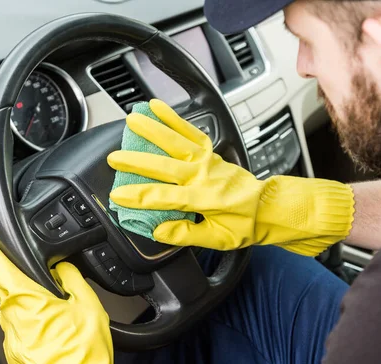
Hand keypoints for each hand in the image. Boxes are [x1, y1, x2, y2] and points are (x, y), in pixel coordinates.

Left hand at [0, 222, 132, 363]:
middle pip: (7, 284)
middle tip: (49, 282)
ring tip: (62, 315)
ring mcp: (10, 335)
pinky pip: (21, 326)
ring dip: (33, 302)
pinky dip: (36, 323)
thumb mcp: (89, 306)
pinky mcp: (14, 350)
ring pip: (16, 306)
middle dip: (23, 276)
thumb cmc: (83, 354)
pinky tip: (57, 333)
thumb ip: (73, 280)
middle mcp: (11, 316)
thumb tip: (64, 268)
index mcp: (27, 299)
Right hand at [108, 99, 354, 255]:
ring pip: (176, 141)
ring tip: (131, 119)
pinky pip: (190, 131)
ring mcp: (207, 160)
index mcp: (205, 199)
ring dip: (153, 129)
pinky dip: (174, 118)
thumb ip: (186, 234)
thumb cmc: (243, 224)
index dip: (140, 197)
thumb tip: (159, 230)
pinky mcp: (209, 152)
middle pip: (166, 166)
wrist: (267, 206)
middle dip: (137, 161)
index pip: (166, 198)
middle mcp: (204, 176)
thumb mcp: (217, 240)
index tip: (118, 195)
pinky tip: (158, 107)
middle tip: (114, 157)